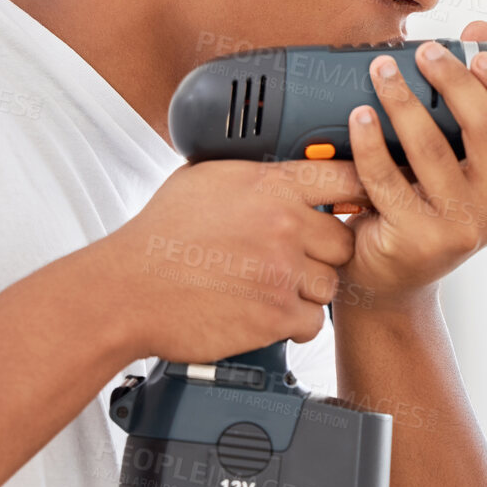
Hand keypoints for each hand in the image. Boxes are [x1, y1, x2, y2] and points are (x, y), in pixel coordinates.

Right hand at [102, 157, 366, 361]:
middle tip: (292, 259)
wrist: (128, 289)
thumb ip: (250, 171)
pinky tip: (263, 311)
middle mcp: (284, 225)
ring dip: (306, 290)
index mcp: (271, 185)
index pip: (347, 179)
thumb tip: (278, 164)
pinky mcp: (276, 315)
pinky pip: (313, 321)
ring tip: (269, 287)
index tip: (358, 205)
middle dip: (322, 253)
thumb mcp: (203, 178)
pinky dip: (293, 322)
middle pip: (344, 242)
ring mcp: (283, 272)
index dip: (357, 194)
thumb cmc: (159, 236)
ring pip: (330, 285)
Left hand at [336, 21, 486, 313]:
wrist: (387, 279)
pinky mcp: (418, 241)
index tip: (477, 53)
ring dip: (403, 101)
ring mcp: (461, 228)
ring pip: (433, 148)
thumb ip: (473, 98)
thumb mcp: (456, 158)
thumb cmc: (422, 207)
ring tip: (381, 73)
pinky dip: (369, 140)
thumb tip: (482, 30)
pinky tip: (358, 115)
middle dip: (453, 80)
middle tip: (425, 53)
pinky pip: (387, 178)